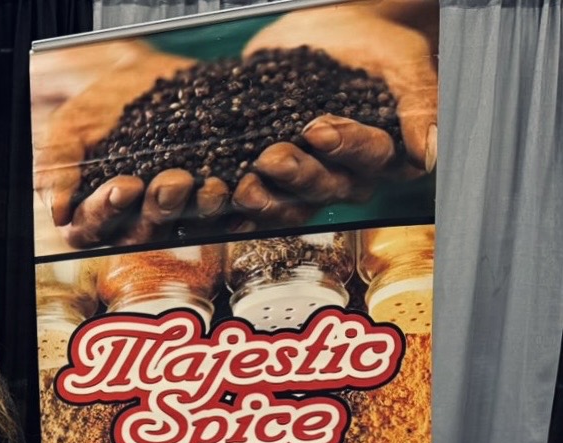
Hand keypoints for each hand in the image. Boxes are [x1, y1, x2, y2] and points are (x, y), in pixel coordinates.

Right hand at [33, 41, 220, 247]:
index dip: (107, 211)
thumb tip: (58, 212)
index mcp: (90, 215)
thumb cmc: (97, 105)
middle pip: (141, 234)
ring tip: (212, 185)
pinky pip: (221, 216)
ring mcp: (170, 217)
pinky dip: (233, 208)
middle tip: (173, 180)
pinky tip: (241, 191)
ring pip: (184, 228)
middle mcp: (129, 224)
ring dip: (200, 211)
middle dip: (160, 208)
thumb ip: (56, 165)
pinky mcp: (205, 204)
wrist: (140, 77)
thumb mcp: (68, 127)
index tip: (124, 185)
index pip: (90, 228)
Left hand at [235, 1, 437, 226]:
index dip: (346, 148)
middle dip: (298, 175)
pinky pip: (256, 202)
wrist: (326, 31)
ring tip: (242, 185)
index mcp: (385, 152)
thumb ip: (419, 101)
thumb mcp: (402, 61)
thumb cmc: (372, 46)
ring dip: (266, 199)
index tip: (319, 129)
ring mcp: (307, 180)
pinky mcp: (271, 178)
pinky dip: (235, 207)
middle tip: (271, 157)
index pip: (372, 159)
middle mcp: (348, 175)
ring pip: (290, 203)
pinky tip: (219, 205)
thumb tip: (428, 151)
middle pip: (327, 187)